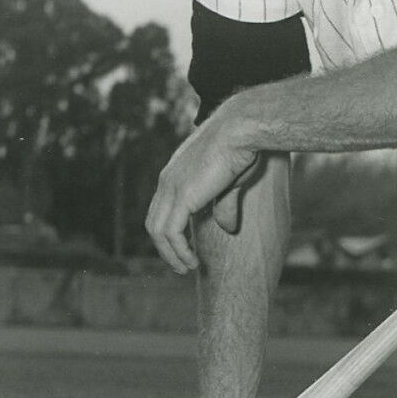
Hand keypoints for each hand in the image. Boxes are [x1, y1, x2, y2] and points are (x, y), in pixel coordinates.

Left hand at [145, 117, 260, 272]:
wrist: (242, 129)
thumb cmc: (242, 148)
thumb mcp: (231, 182)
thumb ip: (224, 205)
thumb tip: (227, 227)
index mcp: (175, 173)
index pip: (161, 209)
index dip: (169, 232)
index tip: (184, 248)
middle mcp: (167, 180)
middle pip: (154, 222)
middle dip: (165, 248)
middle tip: (182, 265)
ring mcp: (171, 188)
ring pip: (158, 232)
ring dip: (170, 255)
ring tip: (186, 268)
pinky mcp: (181, 197)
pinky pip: (171, 233)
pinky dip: (178, 251)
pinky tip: (192, 261)